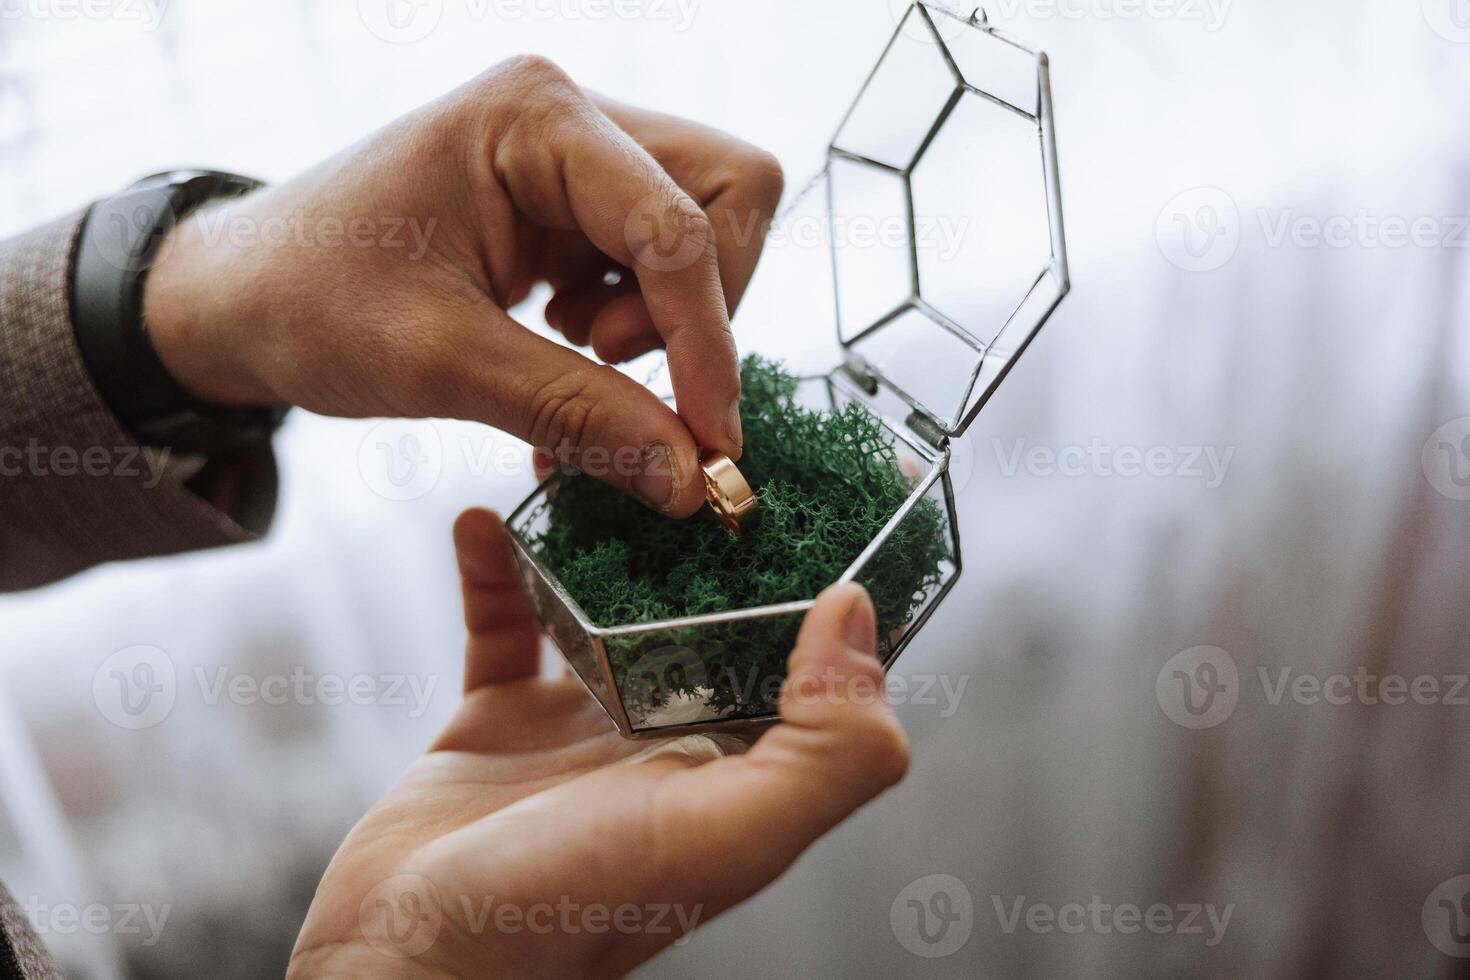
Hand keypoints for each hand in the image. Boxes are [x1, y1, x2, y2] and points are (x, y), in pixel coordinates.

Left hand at [143, 56, 784, 515]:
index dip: (706, 341)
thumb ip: (576, 416)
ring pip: (711, 225)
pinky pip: (666, 259)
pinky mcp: (577, 205)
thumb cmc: (310, 301)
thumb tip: (692, 480)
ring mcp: (579, 156)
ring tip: (574, 351)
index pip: (677, 224)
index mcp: (534, 117)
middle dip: (700, 302)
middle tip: (611, 360)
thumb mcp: (440, 364)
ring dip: (670, 314)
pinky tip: (565, 342)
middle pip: (729, 192)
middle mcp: (571, 117)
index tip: (710, 444)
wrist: (241, 294)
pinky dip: (643, 319)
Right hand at [286, 509, 908, 978]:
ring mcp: (582, 725)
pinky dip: (494, 570)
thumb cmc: (570, 913)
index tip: (830, 475)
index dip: (826, 568)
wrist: (408, 961)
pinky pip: (503, 625)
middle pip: (704, 603)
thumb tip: (858, 613)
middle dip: (701, 524)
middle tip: (689, 431)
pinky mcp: (498, 721)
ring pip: (603, 597)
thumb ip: (826, 746)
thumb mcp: (728, 833)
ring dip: (596, 530)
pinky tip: (484, 517)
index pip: (807, 650)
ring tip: (584, 450)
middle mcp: (671, 735)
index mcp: (741, 759)